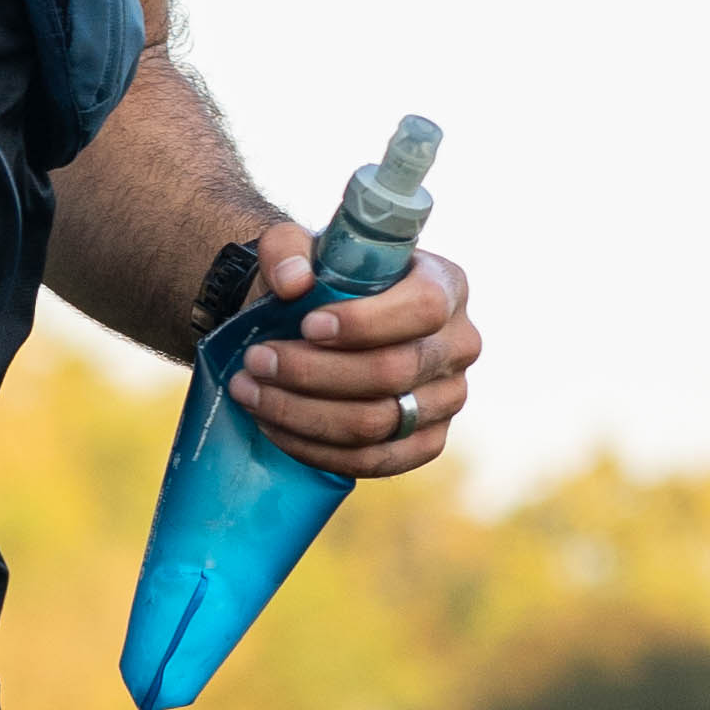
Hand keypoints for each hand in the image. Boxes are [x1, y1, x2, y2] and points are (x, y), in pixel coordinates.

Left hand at [229, 229, 478, 480]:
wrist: (325, 326)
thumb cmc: (322, 281)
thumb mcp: (300, 248)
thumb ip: (288, 249)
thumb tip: (291, 282)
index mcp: (446, 285)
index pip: (423, 309)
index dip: (366, 323)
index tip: (307, 326)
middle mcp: (459, 344)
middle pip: (393, 372)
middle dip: (312, 372)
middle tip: (255, 362)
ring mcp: (448, 398)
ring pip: (377, 423)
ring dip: (303, 414)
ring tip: (250, 393)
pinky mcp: (428, 442)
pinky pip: (375, 461)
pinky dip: (317, 449)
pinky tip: (274, 427)